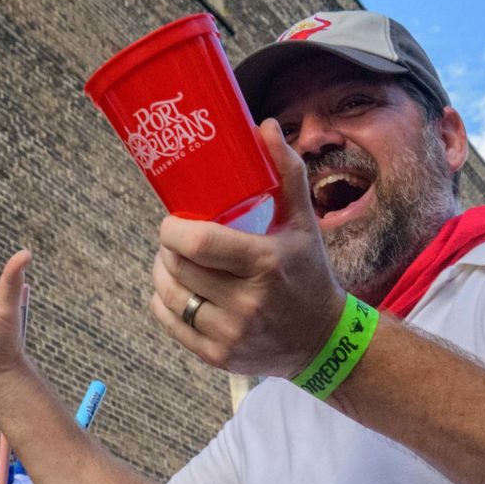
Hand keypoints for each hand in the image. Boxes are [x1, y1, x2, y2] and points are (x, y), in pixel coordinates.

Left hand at [148, 122, 348, 378]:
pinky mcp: (218, 357)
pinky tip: (174, 289)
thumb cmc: (308, 273)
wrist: (321, 340)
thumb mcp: (302, 223)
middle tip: (175, 238)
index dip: (172, 229)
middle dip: (168, 248)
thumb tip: (264, 126)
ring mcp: (230, 334)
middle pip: (179, 266)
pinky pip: (171, 323)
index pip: (198, 242)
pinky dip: (164, 302)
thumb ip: (285, 172)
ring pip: (170, 295)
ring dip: (162, 273)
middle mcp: (246, 303)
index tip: (173, 221)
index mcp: (264, 264)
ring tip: (174, 261)